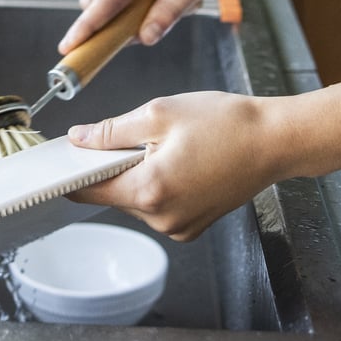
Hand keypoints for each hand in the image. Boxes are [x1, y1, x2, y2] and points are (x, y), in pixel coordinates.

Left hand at [65, 92, 296, 240]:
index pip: (89, 190)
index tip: (65, 155)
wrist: (275, 141)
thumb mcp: (160, 113)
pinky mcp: (193, 226)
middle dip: (117, 164)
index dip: (73, 170)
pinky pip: (160, 205)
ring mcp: (179, 228)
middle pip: (114, 193)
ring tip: (173, 146)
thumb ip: (112, 131)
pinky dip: (160, 183)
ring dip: (141, 172)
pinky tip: (184, 161)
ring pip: (137, 198)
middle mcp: (162, 219)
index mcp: (149, 191)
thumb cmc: (226, 123)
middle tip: (141, 133)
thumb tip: (79, 139)